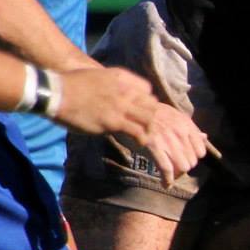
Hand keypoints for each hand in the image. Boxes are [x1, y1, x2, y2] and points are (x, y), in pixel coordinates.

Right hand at [52, 66, 161, 136]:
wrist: (54, 93)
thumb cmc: (68, 85)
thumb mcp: (95, 76)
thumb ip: (109, 85)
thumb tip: (113, 97)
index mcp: (120, 77)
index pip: (147, 88)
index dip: (146, 100)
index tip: (140, 109)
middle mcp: (124, 90)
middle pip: (152, 104)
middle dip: (151, 115)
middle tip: (145, 125)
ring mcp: (121, 106)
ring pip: (149, 118)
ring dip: (149, 128)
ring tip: (145, 135)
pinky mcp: (113, 121)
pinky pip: (137, 131)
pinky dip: (142, 138)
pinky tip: (140, 143)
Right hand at [56, 72, 211, 185]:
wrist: (55, 90)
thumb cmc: (77, 86)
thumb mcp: (107, 78)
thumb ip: (128, 84)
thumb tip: (146, 91)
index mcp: (133, 87)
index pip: (165, 109)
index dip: (182, 129)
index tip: (192, 144)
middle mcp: (133, 97)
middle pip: (167, 120)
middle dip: (183, 142)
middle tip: (193, 160)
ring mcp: (125, 109)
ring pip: (159, 130)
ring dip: (173, 152)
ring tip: (181, 170)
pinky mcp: (114, 122)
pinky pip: (142, 138)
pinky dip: (157, 155)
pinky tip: (164, 168)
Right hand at [128, 102, 212, 185]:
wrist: (129, 107)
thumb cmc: (151, 113)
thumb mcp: (174, 115)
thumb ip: (190, 128)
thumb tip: (205, 137)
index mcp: (186, 125)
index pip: (201, 151)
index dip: (193, 158)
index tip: (185, 159)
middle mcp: (180, 133)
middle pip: (192, 161)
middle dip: (184, 166)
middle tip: (174, 167)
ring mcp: (168, 140)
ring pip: (183, 167)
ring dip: (177, 173)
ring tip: (170, 174)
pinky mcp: (154, 146)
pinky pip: (167, 169)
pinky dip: (167, 180)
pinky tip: (165, 184)